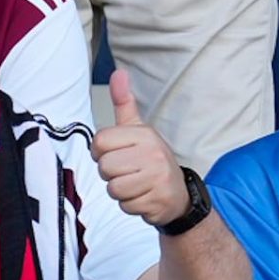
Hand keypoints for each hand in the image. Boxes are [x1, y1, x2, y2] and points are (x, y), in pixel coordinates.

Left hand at [92, 71, 188, 228]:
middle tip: (127, 171)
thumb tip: (118, 73)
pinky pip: (125, 206)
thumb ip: (124, 103)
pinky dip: (130, 205)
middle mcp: (153, 153)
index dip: (100, 151)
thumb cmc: (151, 160)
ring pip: (113, 188)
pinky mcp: (157, 201)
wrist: (178, 194)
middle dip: (110, 174)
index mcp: (145, 134)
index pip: (100, 141)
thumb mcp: (138, 130)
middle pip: (104, 167)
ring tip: (135, 183)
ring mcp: (157, 178)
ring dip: (119, 191)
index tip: (114, 153)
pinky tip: (143, 196)